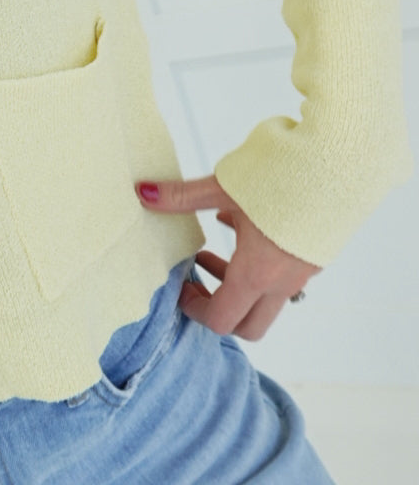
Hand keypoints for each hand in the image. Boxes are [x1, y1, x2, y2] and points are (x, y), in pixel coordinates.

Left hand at [134, 174, 319, 339]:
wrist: (340, 159)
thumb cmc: (282, 175)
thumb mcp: (223, 186)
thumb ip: (181, 196)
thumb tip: (143, 193)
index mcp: (256, 273)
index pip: (221, 320)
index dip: (193, 309)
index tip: (181, 285)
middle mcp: (283, 282)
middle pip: (249, 325)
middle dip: (219, 309)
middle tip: (199, 277)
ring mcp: (304, 271)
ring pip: (268, 300)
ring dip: (238, 285)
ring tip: (216, 248)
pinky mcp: (315, 253)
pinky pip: (284, 275)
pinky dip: (260, 263)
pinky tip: (245, 224)